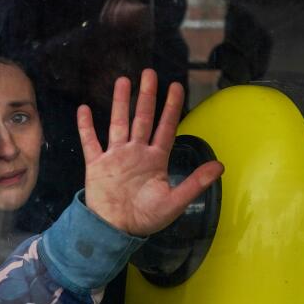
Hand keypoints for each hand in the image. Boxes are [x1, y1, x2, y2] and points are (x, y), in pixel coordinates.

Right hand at [78, 69, 223, 235]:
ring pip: (119, 123)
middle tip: (150, 73)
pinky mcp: (97, 165)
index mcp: (156, 159)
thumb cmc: (146, 219)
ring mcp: (116, 156)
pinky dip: (86, 126)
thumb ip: (195, 183)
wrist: (115, 231)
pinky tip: (84, 109)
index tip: (176, 86)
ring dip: (120, 102)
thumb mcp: (175, 202)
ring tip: (123, 80)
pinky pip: (91, 142)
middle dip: (147, 96)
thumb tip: (220, 166)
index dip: (172, 107)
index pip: (166, 127)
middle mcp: (136, 153)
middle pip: (143, 118)